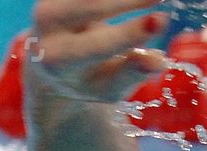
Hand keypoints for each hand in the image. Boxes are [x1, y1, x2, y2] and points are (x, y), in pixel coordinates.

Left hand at [28, 0, 171, 102]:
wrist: (49, 61)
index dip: (130, 33)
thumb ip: (131, 73)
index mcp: (56, 60)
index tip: (161, 21)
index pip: (97, 45)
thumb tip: (158, 62)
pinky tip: (138, 0)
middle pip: (93, 5)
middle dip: (131, 1)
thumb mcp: (109, 86)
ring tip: (154, 0)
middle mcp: (46, 27)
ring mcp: (48, 2)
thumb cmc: (87, 78)